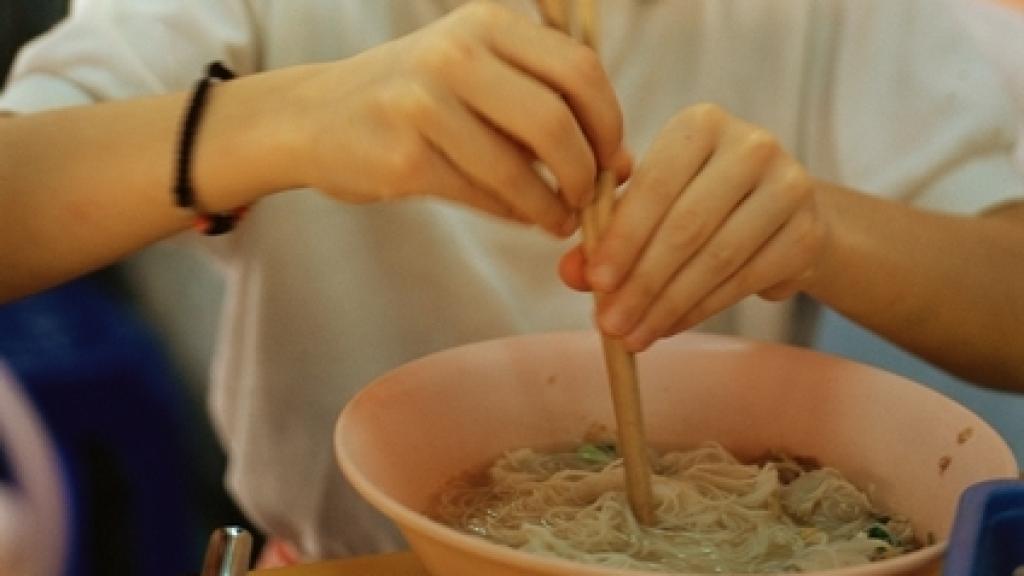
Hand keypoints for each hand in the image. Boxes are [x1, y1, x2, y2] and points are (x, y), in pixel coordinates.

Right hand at [284, 1, 628, 235]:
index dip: (609, 122)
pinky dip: (516, 213)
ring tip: (559, 218)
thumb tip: (624, 164)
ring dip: (552, 205)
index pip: (580, 69)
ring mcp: (423, 103)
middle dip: (585, 170)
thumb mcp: (480, 77)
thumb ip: (549, 107)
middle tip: (589, 195)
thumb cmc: (416, 99)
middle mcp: (454, 52)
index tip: (611, 157)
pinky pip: (483, 195)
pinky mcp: (403, 157)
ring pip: (519, 168)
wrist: (316, 117)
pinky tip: (525, 216)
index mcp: (486, 23)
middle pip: (556, 120)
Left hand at [559, 103, 829, 348]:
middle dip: (642, 282)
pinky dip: (699, 310)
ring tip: (633, 336)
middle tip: (609, 323)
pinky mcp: (807, 232)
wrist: (777, 208)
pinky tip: (668, 327)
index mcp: (701, 123)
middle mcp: (751, 145)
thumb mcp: (647, 204)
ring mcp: (789, 186)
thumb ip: (605, 232)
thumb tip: (572, 272)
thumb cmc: (696, 198)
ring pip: (716, 259)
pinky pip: (744, 281)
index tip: (596, 281)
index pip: (655, 184)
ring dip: (667, 305)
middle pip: (687, 226)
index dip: (623, 237)